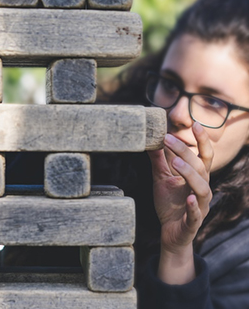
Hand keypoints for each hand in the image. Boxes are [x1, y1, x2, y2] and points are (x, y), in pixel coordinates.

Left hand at [148, 122, 212, 282]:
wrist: (169, 232)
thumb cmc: (169, 203)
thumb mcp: (161, 178)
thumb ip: (159, 160)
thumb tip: (151, 139)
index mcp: (197, 177)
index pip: (204, 156)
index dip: (202, 140)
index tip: (196, 123)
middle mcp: (202, 189)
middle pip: (200, 167)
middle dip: (185, 152)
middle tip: (168, 139)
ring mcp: (200, 206)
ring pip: (202, 188)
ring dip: (190, 174)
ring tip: (176, 163)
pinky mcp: (193, 222)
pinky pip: (196, 214)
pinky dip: (193, 206)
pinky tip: (188, 198)